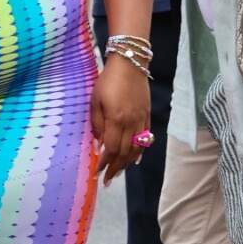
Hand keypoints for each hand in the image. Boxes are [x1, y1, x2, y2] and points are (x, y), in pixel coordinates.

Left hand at [89, 55, 151, 186]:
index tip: (98, 172)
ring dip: (127, 163)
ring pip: (136, 148)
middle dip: (116, 169)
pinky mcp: (147, 115)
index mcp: (117, 119)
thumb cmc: (108, 80)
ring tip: (118, 173)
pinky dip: (140, 151)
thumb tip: (98, 143)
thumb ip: (97, 123)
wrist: (130, 63)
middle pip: (125, 153)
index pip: (112, 149)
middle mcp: (131, 123)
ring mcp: (141, 120)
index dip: (105, 163)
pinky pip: (145, 138)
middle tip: (107, 180)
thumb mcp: (95, 100)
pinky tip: (134, 159)